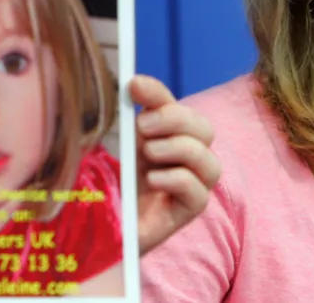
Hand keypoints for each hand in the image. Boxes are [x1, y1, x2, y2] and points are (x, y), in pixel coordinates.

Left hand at [130, 75, 219, 255]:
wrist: (104, 229)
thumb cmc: (112, 187)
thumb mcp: (119, 149)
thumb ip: (130, 118)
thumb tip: (133, 85)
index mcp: (166, 137)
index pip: (173, 106)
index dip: (158, 93)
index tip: (134, 86)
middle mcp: (185, 159)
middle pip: (204, 129)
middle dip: (176, 120)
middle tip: (143, 127)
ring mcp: (191, 186)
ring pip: (209, 161)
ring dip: (179, 149)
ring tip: (148, 154)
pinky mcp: (188, 212)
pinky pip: (199, 193)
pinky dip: (177, 179)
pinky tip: (152, 181)